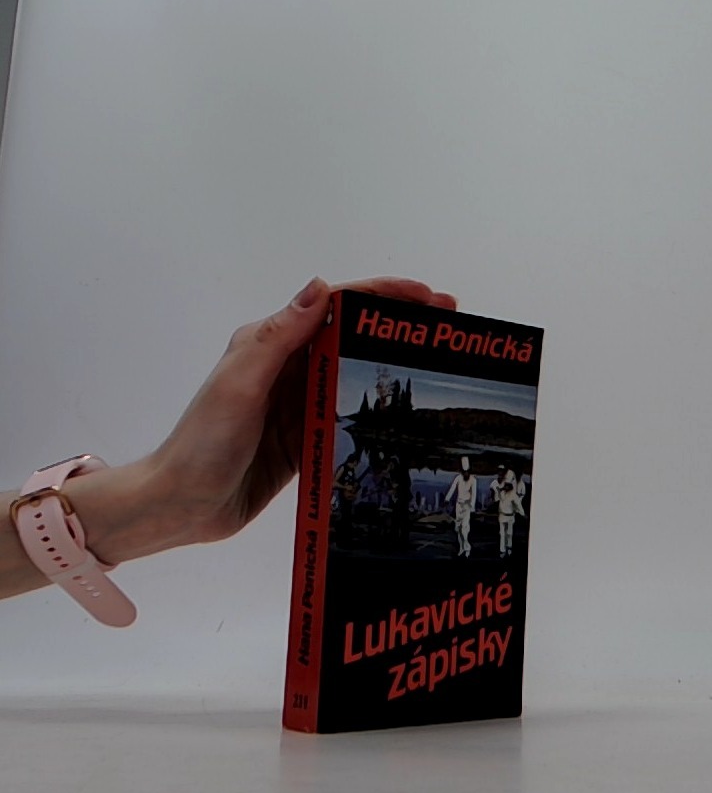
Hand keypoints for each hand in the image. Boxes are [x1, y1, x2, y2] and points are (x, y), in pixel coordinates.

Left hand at [108, 277, 455, 559]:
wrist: (181, 505)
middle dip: (400, 325)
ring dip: (395, 365)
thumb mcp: (240, 385)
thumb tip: (320, 288)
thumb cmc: (202, 443)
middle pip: (354, 335)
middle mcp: (288, 366)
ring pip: (357, 372)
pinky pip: (350, 414)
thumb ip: (278, 338)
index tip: (426, 297)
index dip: (383, 295)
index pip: (336, 305)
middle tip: (449, 325)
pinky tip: (407, 414)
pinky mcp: (305, 435)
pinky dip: (379, 409)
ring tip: (440, 363)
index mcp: (272, 342)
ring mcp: (298, 401)